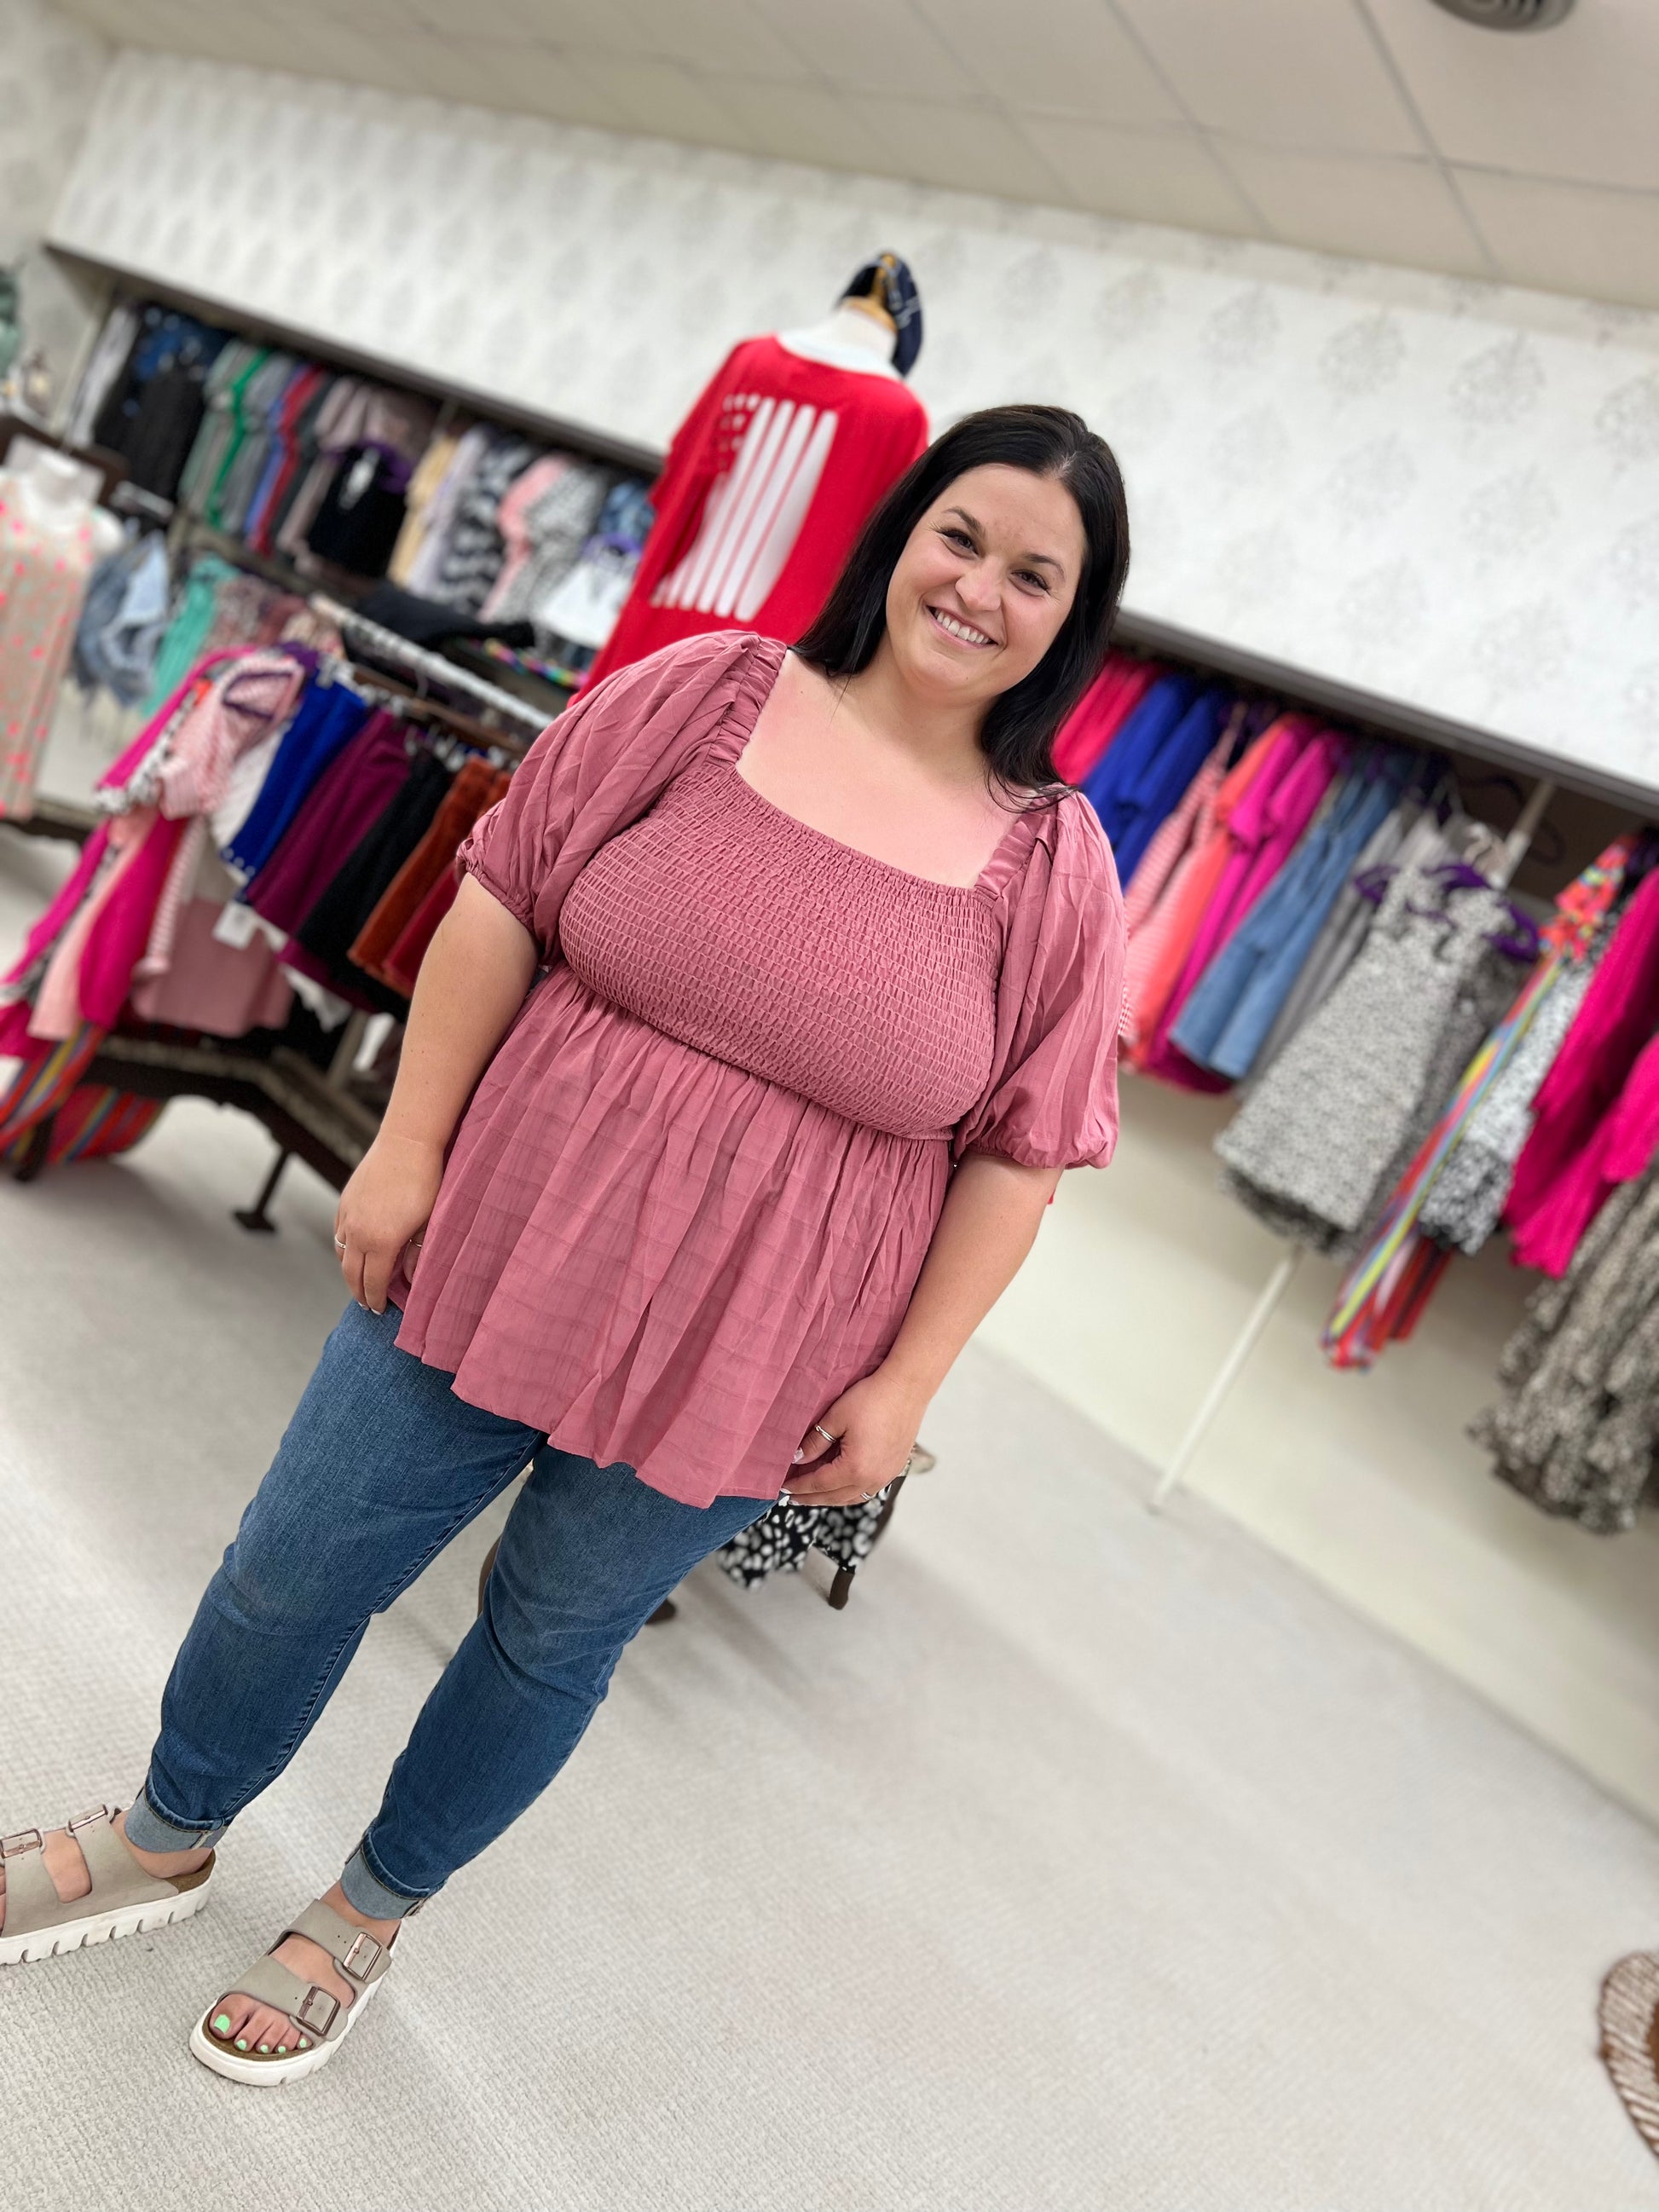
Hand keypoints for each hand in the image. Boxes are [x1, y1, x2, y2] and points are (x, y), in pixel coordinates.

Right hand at [334, 1133, 444, 1314]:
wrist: (407, 1144)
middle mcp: (358, 1233)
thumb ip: (417, 1255)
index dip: (374, 1300)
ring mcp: (348, 1216)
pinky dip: (343, 1248)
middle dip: (358, 1292)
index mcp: (380, 1243)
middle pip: (351, 1274)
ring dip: (349, 1271)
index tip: (378, 1311)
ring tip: (359, 1281)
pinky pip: (339, 1233)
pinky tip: (353, 1251)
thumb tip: (410, 1280)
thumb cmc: (425, 1183)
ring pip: (341, 1253)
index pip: (372, 1283)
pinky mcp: (345, 1201)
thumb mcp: (429, 1223)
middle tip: (366, 1304)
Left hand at [787, 1367, 927, 1508]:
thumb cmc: (873, 1398)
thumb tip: (797, 1459)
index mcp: (855, 1468)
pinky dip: (850, 1492)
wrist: (907, 1387)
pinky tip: (842, 1485)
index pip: (819, 1484)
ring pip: (853, 1497)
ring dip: (831, 1498)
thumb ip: (815, 1442)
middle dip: (811, 1498)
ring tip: (814, 1494)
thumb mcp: (836, 1417)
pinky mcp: (895, 1468)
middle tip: (792, 1497)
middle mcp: (873, 1478)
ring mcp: (886, 1475)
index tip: (782, 1487)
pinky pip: (868, 1490)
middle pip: (835, 1497)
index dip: (798, 1486)